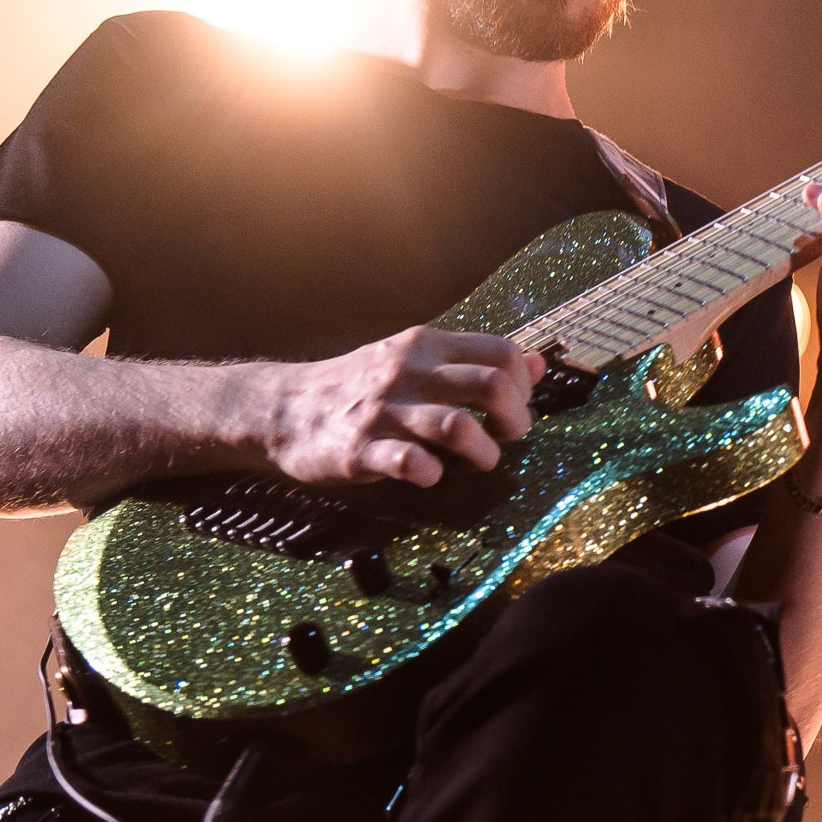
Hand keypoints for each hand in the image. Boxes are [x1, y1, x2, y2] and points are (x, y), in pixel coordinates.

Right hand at [257, 328, 545, 486]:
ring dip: (483, 452)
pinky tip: (431, 476)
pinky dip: (433, 474)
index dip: (524, 385)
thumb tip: (538, 363)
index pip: (502, 352)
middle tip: (507, 438)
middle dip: (515, 419)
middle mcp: (408, 371)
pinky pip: (411, 463)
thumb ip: (474, 361)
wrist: (284, 408)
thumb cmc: (360, 386)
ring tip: (479, 462)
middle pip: (491, 385)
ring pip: (458, 427)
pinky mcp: (361, 450)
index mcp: (426, 345)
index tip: (515, 409)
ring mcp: (384, 410)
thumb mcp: (416, 360)